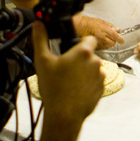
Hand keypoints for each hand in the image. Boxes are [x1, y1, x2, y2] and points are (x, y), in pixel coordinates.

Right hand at [31, 21, 103, 140]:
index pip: (89, 39)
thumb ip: (40, 39)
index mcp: (83, 52)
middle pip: (89, 54)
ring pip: (91, 68)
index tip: (71, 49)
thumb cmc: (54, 89)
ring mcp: (100, 76)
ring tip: (68, 81)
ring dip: (83, 71)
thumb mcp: (42, 61)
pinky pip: (94, 81)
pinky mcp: (101, 88)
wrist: (64, 115)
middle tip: (65, 68)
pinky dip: (87, 83)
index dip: (80, 42)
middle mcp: (96, 61)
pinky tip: (74, 90)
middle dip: (79, 59)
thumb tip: (38, 25)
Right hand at [73, 14, 122, 49]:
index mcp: (104, 30)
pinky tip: (101, 42)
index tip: (122, 41)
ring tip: (106, 39)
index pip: (116, 36)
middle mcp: (102, 37)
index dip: (120, 39)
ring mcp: (98, 43)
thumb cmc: (89, 23)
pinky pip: (102, 48)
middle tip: (113, 38)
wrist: (80, 26)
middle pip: (113, 43)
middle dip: (114, 41)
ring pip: (108, 47)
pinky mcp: (94, 46)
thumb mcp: (102, 21)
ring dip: (109, 44)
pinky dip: (103, 46)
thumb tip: (117, 29)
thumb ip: (111, 26)